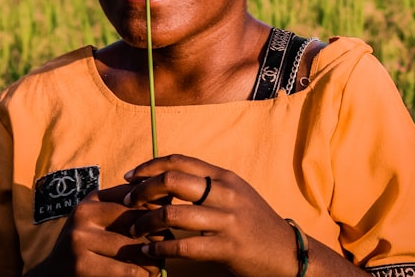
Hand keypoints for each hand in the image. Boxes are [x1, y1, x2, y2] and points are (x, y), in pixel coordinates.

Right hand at [28, 183, 162, 276]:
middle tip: (167, 246)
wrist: (51, 275)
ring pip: (134, 248)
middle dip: (158, 235)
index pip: (134, 198)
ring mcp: (80, 239)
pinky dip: (142, 275)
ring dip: (153, 260)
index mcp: (91, 200)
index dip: (156, 211)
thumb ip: (124, 209)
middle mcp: (83, 214)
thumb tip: (168, 196)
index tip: (167, 224)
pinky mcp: (81, 265)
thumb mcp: (98, 220)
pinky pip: (126, 271)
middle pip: (136, 222)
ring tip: (157, 266)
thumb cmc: (84, 247)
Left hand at [122, 154, 300, 276]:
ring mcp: (227, 220)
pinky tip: (149, 251)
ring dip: (145, 222)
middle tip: (127, 202)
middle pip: (171, 180)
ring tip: (135, 230)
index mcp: (224, 177)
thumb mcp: (234, 193)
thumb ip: (206, 184)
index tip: (130, 176)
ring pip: (172, 214)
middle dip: (142, 191)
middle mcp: (225, 193)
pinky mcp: (227, 248)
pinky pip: (184, 246)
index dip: (149, 166)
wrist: (288, 253)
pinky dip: (160, 248)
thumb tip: (167, 177)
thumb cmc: (255, 223)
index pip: (179, 161)